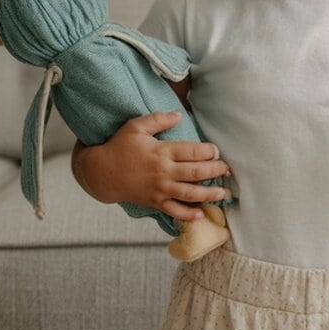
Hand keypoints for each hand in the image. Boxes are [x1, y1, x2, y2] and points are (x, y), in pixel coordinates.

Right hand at [72, 110, 230, 220]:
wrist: (102, 173)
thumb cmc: (119, 147)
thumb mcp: (135, 127)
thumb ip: (158, 119)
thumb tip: (179, 115)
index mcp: (162, 151)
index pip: (192, 151)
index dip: (209, 151)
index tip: (216, 151)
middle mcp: (163, 171)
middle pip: (196, 172)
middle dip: (215, 171)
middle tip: (226, 169)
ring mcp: (160, 189)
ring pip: (190, 193)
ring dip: (209, 193)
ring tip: (222, 193)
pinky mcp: (155, 202)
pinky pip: (175, 211)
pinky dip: (188, 214)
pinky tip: (201, 213)